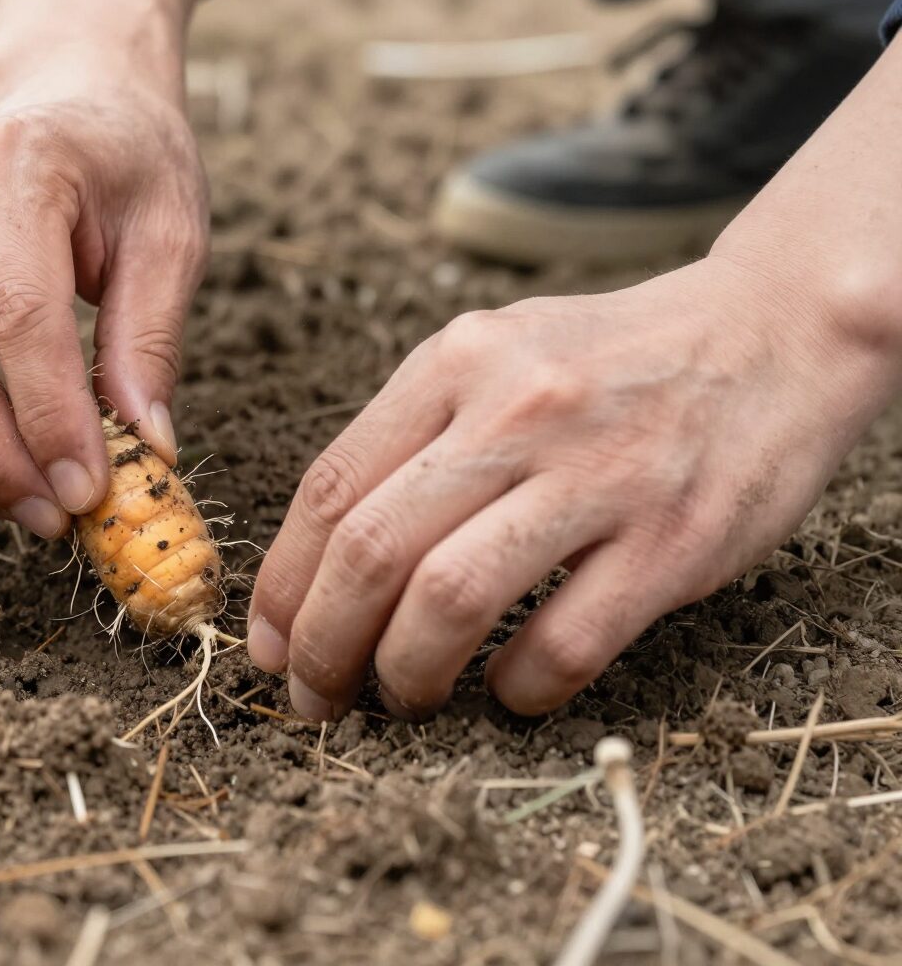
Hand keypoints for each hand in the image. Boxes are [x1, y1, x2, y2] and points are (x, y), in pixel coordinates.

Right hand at [0, 81, 206, 535]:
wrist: (70, 95)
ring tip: (28, 505)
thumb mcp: (172, 232)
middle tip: (56, 518)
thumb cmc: (130, 164)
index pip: (17, 313)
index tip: (90, 494)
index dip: (49, 417)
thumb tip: (143, 452)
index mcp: (15, 160)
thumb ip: (151, 337)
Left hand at [247, 250, 898, 719]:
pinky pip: (563, 644)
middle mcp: (514, 410)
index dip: (283, 582)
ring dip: (403, 674)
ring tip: (396, 700)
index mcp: (455, 360)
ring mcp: (595, 475)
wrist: (767, 334)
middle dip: (322, 643)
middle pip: (371, 548)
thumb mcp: (495, 351)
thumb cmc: (608, 357)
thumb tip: (320, 555)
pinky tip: (508, 691)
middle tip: (313, 696)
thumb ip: (413, 431)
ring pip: (451, 599)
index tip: (267, 642)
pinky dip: (517, 688)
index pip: (331, 485)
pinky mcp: (671, 541)